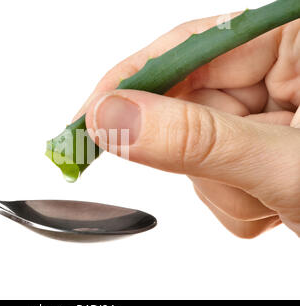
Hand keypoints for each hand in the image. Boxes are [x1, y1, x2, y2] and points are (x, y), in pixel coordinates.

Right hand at [77, 15, 299, 237]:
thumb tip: (115, 119)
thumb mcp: (286, 165)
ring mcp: (263, 111)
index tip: (86, 118)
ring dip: (216, 185)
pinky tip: (269, 204)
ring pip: (192, 145)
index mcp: (293, 42)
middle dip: (188, 154)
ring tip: (266, 199)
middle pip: (185, 103)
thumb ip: (197, 140)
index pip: (185, 48)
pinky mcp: (256, 145)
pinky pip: (210, 170)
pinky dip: (228, 199)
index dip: (128, 83)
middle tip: (215, 179)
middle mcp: (276, 71)